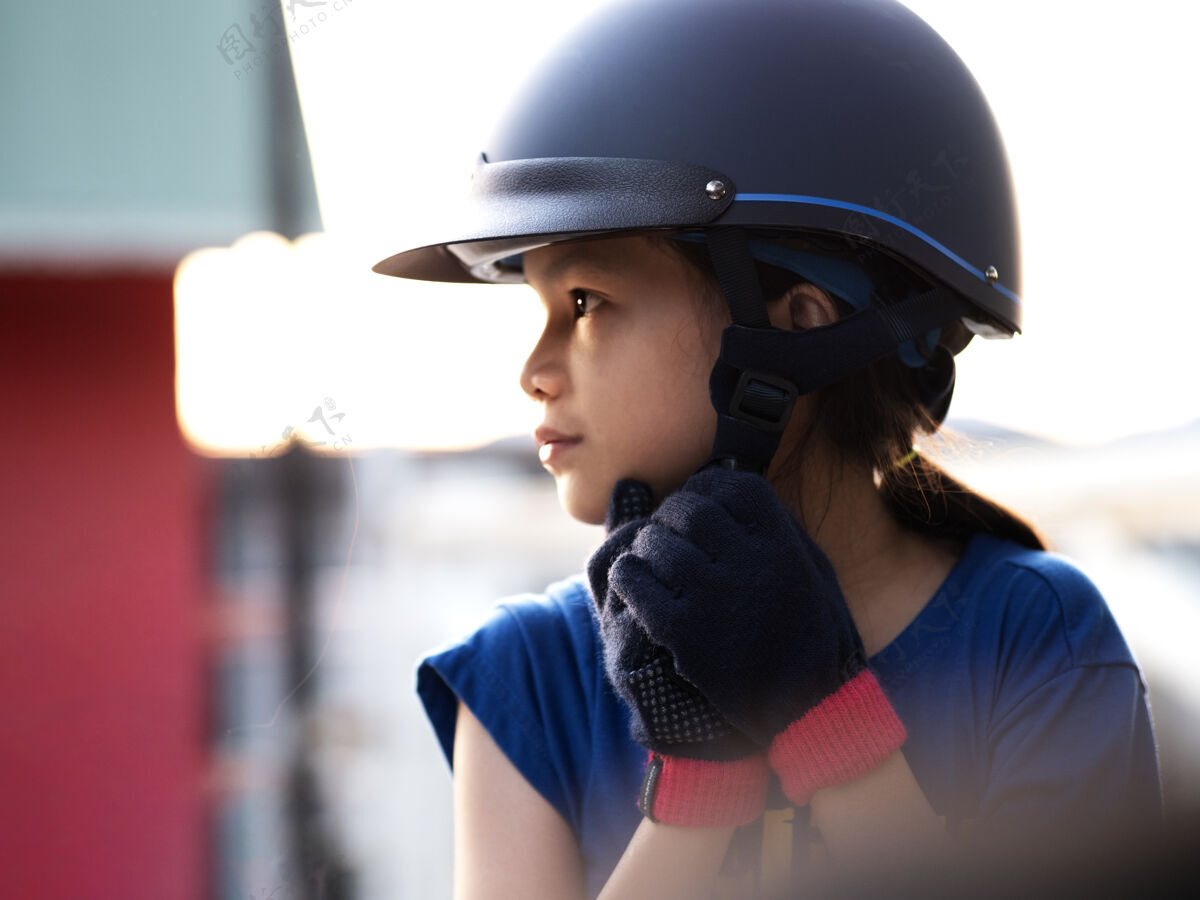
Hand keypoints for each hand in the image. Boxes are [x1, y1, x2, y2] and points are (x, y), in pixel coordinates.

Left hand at [608, 466, 904, 804]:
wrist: (808, 710)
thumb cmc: (811, 636)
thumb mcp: (814, 572)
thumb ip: (779, 528)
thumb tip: (736, 486)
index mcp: (781, 544)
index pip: (733, 487)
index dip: (707, 488)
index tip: (697, 500)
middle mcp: (747, 563)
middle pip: (688, 510)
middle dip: (671, 514)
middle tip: (667, 530)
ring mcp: (712, 596)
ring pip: (655, 543)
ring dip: (646, 547)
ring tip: (650, 560)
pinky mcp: (681, 631)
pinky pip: (635, 583)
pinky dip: (627, 576)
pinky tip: (633, 584)